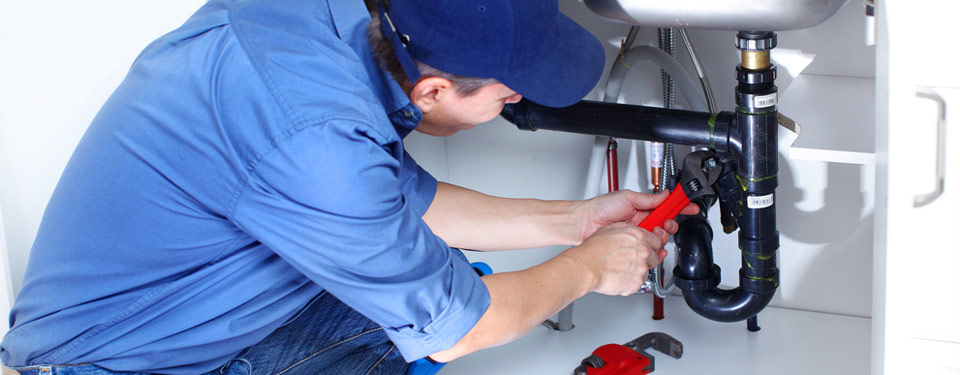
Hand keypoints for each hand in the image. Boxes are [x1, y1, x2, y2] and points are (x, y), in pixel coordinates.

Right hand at [563, 222, 666, 295]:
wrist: (586, 267)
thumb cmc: (593, 250)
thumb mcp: (609, 229)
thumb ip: (625, 229)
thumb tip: (630, 229)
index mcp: (638, 236)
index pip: (657, 240)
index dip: (652, 245)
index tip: (648, 247)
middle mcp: (643, 251)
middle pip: (655, 255)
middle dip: (647, 258)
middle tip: (632, 259)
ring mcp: (642, 267)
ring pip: (647, 270)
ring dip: (638, 270)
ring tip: (621, 268)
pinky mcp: (637, 282)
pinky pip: (639, 282)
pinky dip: (631, 280)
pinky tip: (620, 275)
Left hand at [575, 190, 698, 242]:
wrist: (585, 223)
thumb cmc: (601, 208)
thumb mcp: (628, 197)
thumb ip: (649, 198)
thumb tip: (665, 194)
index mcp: (643, 207)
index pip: (666, 207)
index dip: (679, 206)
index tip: (690, 206)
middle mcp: (642, 221)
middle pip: (667, 224)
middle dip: (671, 224)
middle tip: (665, 224)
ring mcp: (638, 234)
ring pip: (660, 238)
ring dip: (661, 235)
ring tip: (653, 232)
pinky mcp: (633, 245)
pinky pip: (650, 249)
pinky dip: (655, 249)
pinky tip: (654, 246)